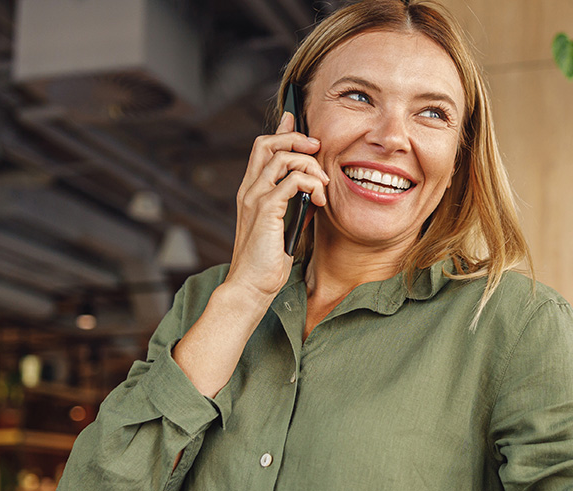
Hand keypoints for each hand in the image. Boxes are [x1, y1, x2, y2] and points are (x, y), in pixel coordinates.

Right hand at [224, 112, 329, 302]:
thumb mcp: (286, 226)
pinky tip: (320, 199)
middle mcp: (249, 190)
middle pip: (266, 143)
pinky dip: (311, 183)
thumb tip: (314, 191)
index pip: (262, 148)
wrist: (251, 287)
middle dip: (295, 139)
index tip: (297, 121)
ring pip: (282, 158)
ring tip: (323, 185)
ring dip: (309, 165)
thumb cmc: (267, 261)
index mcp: (251, 191)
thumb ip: (295, 205)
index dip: (281, 131)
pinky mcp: (266, 210)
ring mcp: (255, 198)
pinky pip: (291, 181)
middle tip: (318, 149)